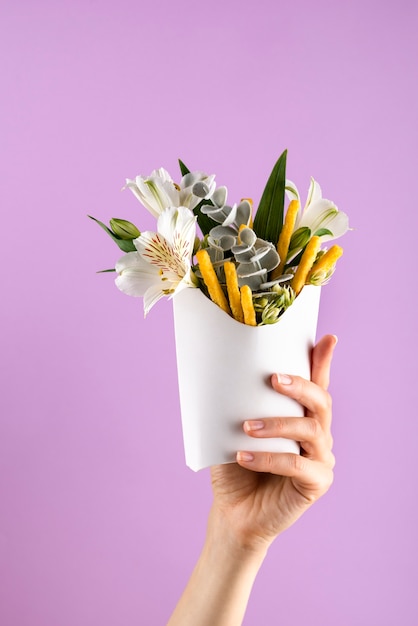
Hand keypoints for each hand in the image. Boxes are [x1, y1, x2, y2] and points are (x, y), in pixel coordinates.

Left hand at [209, 334, 336, 552]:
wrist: (233, 511)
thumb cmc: (236, 466)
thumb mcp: (235, 429)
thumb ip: (242, 404)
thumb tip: (225, 370)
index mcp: (301, 417)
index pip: (316, 385)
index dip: (323, 362)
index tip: (328, 338)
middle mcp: (318, 434)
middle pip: (321, 402)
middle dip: (300, 386)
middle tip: (273, 379)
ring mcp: (321, 459)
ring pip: (312, 431)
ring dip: (279, 425)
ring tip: (247, 427)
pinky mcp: (317, 483)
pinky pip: (299, 465)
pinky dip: (270, 459)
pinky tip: (244, 456)